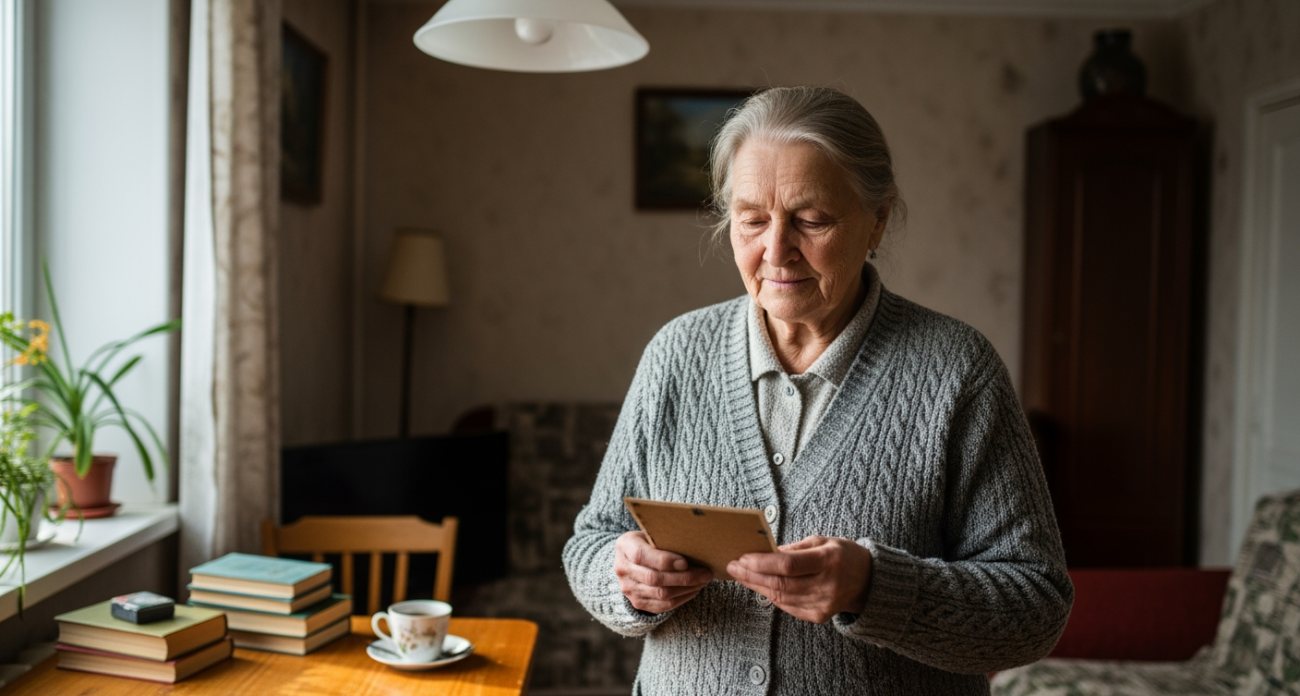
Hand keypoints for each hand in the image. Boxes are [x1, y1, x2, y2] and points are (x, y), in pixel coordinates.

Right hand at [615, 531, 712, 613]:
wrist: (630, 560)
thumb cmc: (647, 542)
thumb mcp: (650, 533)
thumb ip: (665, 539)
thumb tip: (693, 546)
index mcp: (625, 546)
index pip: (641, 555)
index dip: (664, 560)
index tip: (685, 562)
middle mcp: (622, 569)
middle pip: (654, 578)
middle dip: (684, 577)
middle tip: (705, 573)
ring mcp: (628, 588)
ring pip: (661, 594)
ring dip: (686, 589)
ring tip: (703, 581)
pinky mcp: (638, 603)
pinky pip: (662, 606)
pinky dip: (682, 598)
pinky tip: (694, 590)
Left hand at [727, 535, 871, 623]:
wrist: (867, 581)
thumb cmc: (842, 555)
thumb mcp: (821, 541)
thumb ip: (793, 549)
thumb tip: (761, 552)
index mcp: (828, 561)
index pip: (788, 565)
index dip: (762, 562)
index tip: (742, 557)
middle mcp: (827, 585)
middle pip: (780, 584)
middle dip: (751, 575)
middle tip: (733, 566)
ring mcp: (823, 604)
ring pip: (780, 598)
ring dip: (756, 586)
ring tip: (740, 575)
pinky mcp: (818, 616)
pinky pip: (787, 606)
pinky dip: (771, 596)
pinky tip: (758, 586)